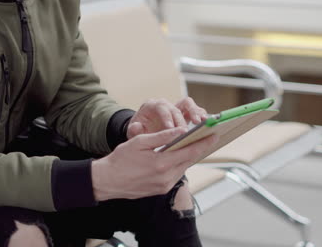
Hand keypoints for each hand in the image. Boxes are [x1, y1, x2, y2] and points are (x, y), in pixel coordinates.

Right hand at [92, 127, 217, 200]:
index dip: (204, 143)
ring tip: (195, 144)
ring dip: (189, 156)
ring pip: (183, 168)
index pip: (189, 151)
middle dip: (199, 148)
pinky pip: (175, 175)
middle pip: (189, 160)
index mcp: (161, 164)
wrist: (107, 181)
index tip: (214, 135)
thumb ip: (162, 137)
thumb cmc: (120, 159)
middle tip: (209, 137)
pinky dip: (179, 164)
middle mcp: (166, 177)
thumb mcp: (140, 142)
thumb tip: (181, 131)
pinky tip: (179, 156)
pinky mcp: (161, 190)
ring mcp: (164, 186)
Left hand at [127, 97, 207, 138]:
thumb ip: (134, 130)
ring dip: (196, 113)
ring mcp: (177, 108)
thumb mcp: (134, 131)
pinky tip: (205, 125)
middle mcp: (166, 104)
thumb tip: (137, 126)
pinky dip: (201, 117)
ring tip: (201, 123)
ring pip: (189, 105)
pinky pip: (196, 112)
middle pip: (177, 105)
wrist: (144, 132)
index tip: (170, 129)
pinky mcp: (185, 115)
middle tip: (185, 131)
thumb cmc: (140, 131)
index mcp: (153, 105)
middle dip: (182, 119)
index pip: (162, 108)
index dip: (167, 117)